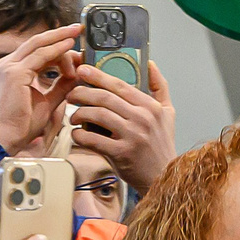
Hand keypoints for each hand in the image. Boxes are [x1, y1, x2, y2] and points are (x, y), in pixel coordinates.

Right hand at [0, 24, 83, 154]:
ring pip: (39, 46)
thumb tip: (77, 75)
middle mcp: (7, 65)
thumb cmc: (23, 124)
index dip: (56, 46)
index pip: (36, 51)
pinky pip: (40, 56)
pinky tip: (70, 46)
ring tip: (77, 34)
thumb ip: (61, 86)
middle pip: (36, 42)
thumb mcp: (48, 101)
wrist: (6, 139)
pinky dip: (56, 50)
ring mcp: (8, 67)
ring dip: (60, 40)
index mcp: (12, 70)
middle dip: (58, 34)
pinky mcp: (14, 73)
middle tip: (77, 28)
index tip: (75, 46)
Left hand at [70, 59, 176, 193]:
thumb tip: (151, 63)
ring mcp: (132, 136)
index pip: (119, 85)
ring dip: (79, 114)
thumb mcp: (168, 113)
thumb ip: (159, 87)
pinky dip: (80, 135)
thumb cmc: (161, 144)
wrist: (163, 176)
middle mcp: (142, 119)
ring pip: (96, 115)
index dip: (97, 76)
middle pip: (104, 98)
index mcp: (151, 106)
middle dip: (82, 94)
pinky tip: (77, 134)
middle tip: (71, 95)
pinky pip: (92, 138)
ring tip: (74, 117)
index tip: (82, 70)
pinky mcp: (121, 153)